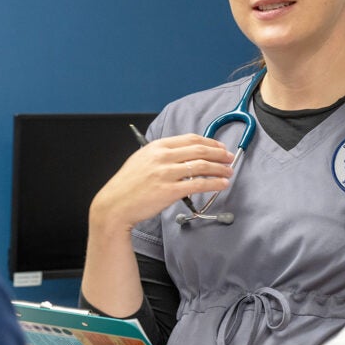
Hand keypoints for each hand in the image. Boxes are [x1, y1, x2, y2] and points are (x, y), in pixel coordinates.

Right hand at [89, 133, 234, 232]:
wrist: (115, 205)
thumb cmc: (127, 185)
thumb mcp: (141, 160)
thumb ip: (161, 154)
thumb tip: (183, 154)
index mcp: (157, 147)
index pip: (190, 139)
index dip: (210, 143)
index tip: (219, 147)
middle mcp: (162, 157)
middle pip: (199, 150)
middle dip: (219, 154)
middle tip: (229, 158)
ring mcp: (166, 173)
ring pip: (201, 166)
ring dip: (219, 168)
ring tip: (228, 172)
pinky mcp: (169, 191)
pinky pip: (197, 184)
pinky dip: (213, 183)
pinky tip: (221, 184)